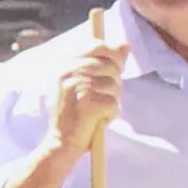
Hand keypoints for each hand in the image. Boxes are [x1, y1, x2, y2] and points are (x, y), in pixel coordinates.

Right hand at [47, 12, 127, 159]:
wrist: (61, 143)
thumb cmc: (75, 113)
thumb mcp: (85, 83)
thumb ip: (104, 62)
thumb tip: (126, 44)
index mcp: (66, 65)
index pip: (98, 46)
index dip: (113, 56)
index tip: (114, 67)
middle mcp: (69, 72)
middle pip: (112, 66)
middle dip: (113, 83)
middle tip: (99, 98)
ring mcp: (77, 87)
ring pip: (115, 86)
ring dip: (112, 101)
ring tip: (96, 111)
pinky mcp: (87, 104)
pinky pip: (114, 104)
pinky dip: (110, 115)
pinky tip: (96, 121)